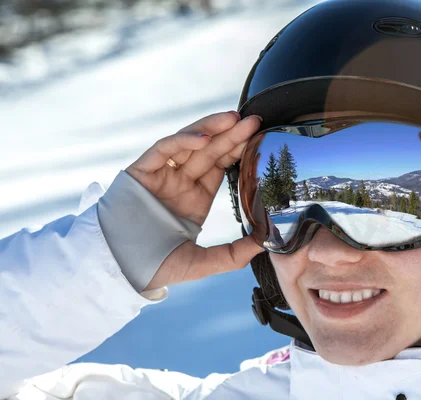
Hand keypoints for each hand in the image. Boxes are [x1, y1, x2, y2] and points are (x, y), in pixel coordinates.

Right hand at [126, 111, 264, 289]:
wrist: (118, 268)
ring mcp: (162, 174)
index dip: (238, 151)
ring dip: (212, 128)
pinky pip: (165, 148)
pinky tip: (205, 138)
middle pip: (210, 150)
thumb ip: (232, 255)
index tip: (259, 140)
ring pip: (190, 142)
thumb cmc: (154, 265)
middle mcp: (180, 181)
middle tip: (254, 121)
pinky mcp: (142, 170)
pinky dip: (184, 140)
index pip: (221, 165)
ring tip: (235, 119)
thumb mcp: (202, 263)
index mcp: (195, 197)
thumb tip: (264, 244)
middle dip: (232, 134)